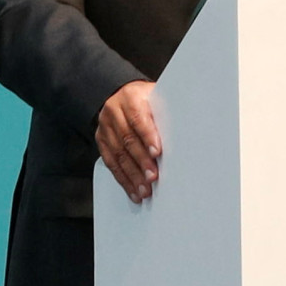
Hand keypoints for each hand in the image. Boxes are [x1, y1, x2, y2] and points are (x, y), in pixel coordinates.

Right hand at [96, 80, 160, 203]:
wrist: (121, 95)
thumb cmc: (145, 99)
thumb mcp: (157, 98)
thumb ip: (164, 114)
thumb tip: (183, 134)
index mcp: (130, 98)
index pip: (138, 117)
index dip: (147, 136)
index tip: (157, 152)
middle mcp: (114, 111)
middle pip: (127, 139)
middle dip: (141, 161)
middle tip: (153, 176)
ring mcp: (105, 127)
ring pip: (118, 154)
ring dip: (132, 175)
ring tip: (144, 189)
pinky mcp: (101, 141)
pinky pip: (111, 163)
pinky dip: (123, 179)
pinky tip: (133, 189)